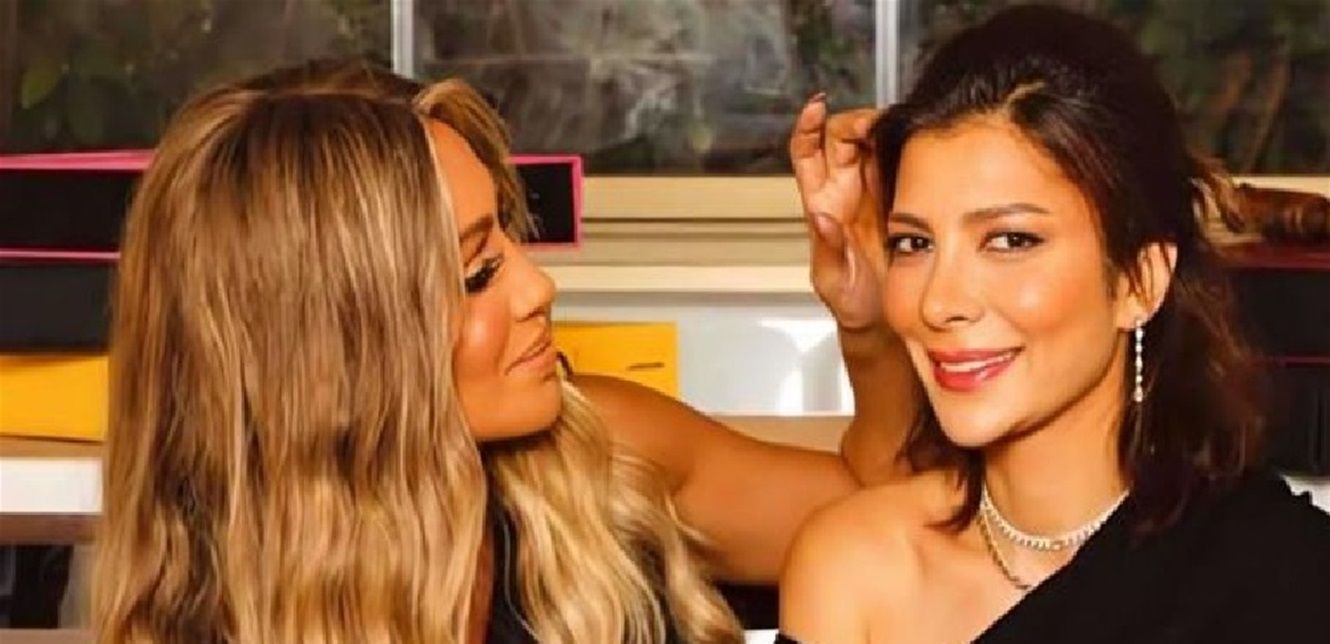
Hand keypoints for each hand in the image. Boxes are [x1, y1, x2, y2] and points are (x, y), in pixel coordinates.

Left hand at [789, 96, 885, 332]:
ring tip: (896, 126)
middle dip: (854, 121)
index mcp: (821, 203)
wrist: (883, 320)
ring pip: (872, 143)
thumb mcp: (832, 279)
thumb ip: (827, 248)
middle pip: (841, 138)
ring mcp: (873, 191)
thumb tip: (820, 218)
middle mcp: (844, 190)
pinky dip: (908, 145)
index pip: (806, 153)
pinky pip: (901, 161)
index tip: (816, 107)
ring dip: (883, 127)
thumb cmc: (851, 301)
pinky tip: (918, 141)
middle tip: (872, 123)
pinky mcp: (901, 196)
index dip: (807, 127)